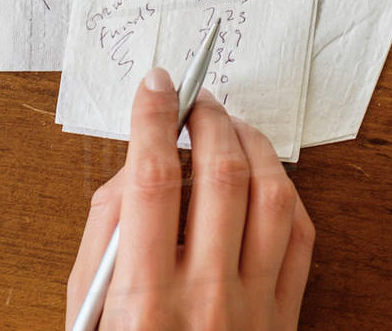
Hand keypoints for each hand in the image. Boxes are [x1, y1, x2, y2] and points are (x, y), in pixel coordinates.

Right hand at [67, 69, 314, 330]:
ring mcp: (256, 308)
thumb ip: (104, 237)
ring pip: (274, 195)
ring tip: (230, 125)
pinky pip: (303, 234)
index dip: (153, 120)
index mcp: (144, 301)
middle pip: (221, 174)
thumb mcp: (88, 312)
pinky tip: (264, 175)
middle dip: (208, 118)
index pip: (151, 181)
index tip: (155, 84)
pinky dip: (287, 190)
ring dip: (253, 143)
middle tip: (195, 99)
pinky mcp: (287, 317)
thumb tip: (135, 166)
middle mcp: (206, 300)